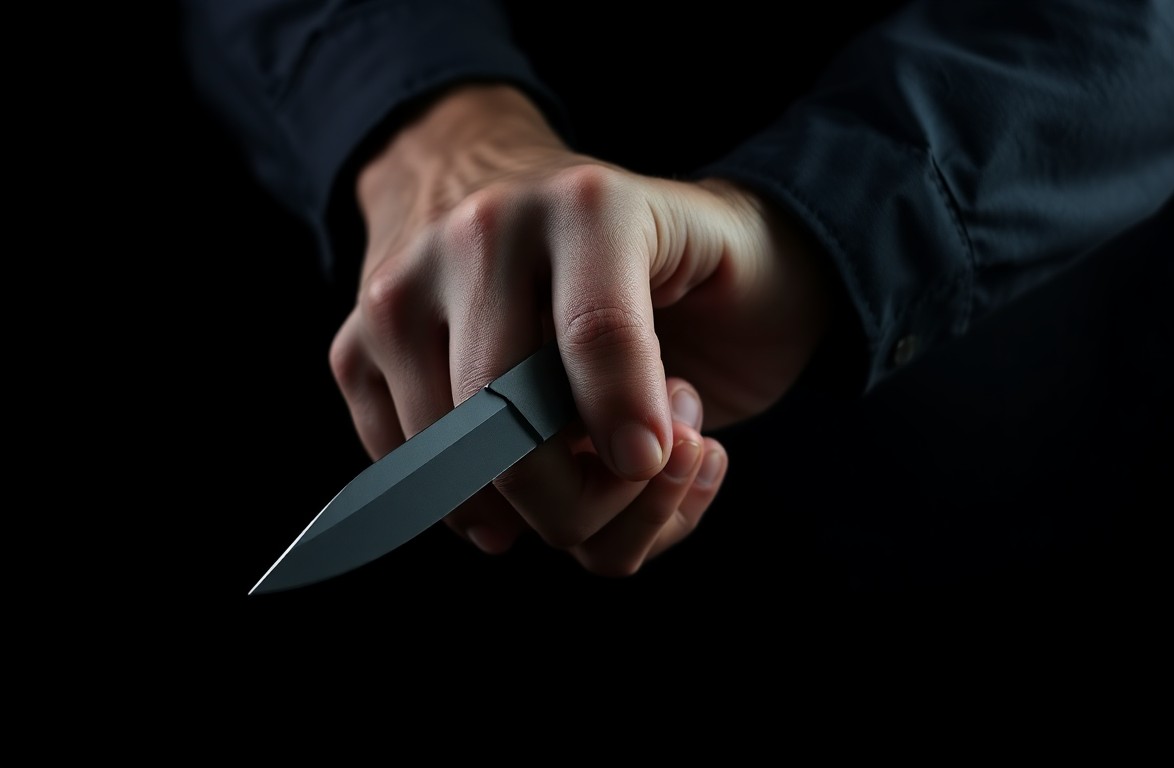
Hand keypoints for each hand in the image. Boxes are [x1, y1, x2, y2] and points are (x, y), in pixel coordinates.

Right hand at [328, 84, 831, 574]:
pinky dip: (477, 509)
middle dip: (584, 492)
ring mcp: (402, 292)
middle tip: (633, 475)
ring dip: (533, 502)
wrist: (508, 176)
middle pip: (507, 419)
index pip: (596, 334)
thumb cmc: (650, 247)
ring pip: (451, 464)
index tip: (659, 461)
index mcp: (585, 203)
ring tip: (583, 446)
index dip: (630, 423)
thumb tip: (640, 459)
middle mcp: (480, 235)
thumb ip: (739, 332)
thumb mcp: (729, 253)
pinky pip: (405, 475)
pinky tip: (530, 466)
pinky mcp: (354, 346)